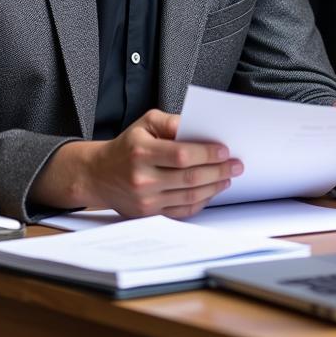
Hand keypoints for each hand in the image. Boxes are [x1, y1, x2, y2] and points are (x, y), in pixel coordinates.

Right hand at [31, 109, 242, 217]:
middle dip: (218, 171)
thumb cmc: (127, 145)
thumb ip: (171, 122)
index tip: (225, 150)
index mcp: (141, 152)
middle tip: (236, 165)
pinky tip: (211, 191)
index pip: (181, 155)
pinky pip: (181, 211)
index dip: (206, 154)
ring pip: (189, 196)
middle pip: (189, 178)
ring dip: (214, 187)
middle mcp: (143, 178)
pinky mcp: (149, 214)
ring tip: (228, 177)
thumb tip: (197, 127)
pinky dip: (201, 202)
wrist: (99, 174)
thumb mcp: (146, 123)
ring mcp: (146, 200)